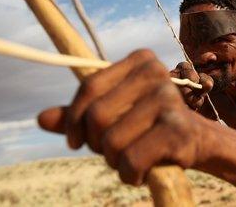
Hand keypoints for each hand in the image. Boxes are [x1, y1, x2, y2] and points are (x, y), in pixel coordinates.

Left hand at [37, 49, 210, 185]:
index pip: (89, 87)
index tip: (75, 140)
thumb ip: (80, 115)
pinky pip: (131, 160)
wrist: (194, 140)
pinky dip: (130, 175)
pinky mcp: (177, 129)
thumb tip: (41, 119)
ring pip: (112, 141)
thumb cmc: (146, 124)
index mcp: (140, 60)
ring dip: (115, 162)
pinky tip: (143, 172)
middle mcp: (156, 73)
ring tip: (131, 159)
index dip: (73, 119)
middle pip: (97, 115)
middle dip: (97, 143)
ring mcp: (169, 100)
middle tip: (111, 151)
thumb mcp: (113, 114)